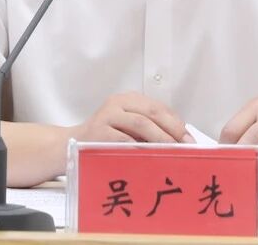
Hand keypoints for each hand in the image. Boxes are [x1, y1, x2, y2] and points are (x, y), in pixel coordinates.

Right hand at [70, 92, 193, 143]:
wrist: (67, 146)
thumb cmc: (103, 141)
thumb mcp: (126, 129)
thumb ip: (147, 130)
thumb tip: (179, 143)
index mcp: (129, 99)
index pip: (159, 107)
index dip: (177, 123)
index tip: (190, 140)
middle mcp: (118, 103)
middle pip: (152, 112)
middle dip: (172, 129)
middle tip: (186, 146)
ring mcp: (107, 115)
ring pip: (141, 123)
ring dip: (160, 138)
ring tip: (172, 152)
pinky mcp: (98, 131)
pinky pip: (123, 139)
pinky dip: (138, 148)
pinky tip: (149, 158)